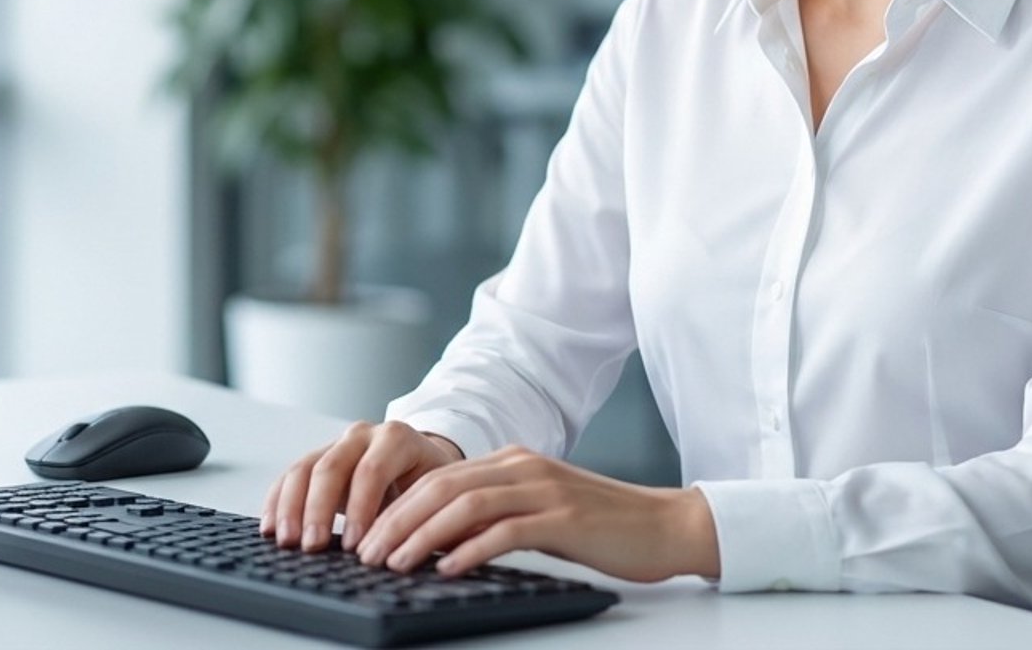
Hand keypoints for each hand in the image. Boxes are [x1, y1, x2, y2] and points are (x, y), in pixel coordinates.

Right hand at [261, 420, 465, 552]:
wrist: (423, 463)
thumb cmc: (430, 486)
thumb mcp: (433, 495)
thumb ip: (417, 517)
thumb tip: (400, 552)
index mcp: (397, 439)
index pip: (372, 470)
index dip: (361, 509)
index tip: (353, 546)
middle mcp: (363, 435)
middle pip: (332, 467)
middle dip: (319, 510)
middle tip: (312, 546)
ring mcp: (337, 445)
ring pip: (304, 469)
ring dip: (291, 507)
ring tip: (287, 541)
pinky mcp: (317, 460)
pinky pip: (289, 476)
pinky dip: (276, 502)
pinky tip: (270, 528)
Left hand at [349, 444, 718, 583]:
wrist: (665, 525)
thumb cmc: (602, 526)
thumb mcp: (539, 513)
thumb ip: (496, 517)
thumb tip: (440, 542)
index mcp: (514, 461)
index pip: (440, 478)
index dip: (397, 506)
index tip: (367, 538)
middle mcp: (523, 467)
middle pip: (443, 486)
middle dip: (396, 520)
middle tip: (366, 554)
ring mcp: (544, 489)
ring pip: (465, 505)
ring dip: (422, 535)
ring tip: (394, 563)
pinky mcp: (563, 519)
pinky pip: (505, 531)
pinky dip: (470, 550)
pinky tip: (447, 569)